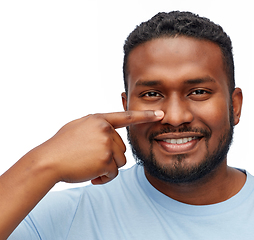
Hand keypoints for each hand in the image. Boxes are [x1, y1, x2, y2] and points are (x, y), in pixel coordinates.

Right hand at [35, 110, 163, 184]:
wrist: (48, 161)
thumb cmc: (61, 146)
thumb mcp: (77, 127)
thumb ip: (96, 126)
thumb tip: (109, 130)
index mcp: (98, 120)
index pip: (125, 117)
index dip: (144, 115)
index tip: (160, 114)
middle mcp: (105, 130)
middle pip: (122, 148)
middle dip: (110, 158)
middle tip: (91, 161)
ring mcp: (106, 144)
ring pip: (120, 161)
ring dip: (108, 168)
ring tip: (90, 168)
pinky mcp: (106, 159)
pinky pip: (113, 173)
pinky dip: (104, 178)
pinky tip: (91, 176)